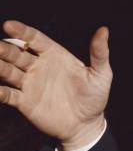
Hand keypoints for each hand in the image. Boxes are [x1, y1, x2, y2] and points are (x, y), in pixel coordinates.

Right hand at [0, 20, 111, 150]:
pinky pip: (6, 94)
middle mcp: (38, 66)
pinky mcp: (24, 102)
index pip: (35, 39)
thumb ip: (99, 53)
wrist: (87, 125)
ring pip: (7, 71)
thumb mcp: (101, 74)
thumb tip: (104, 30)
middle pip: (16, 53)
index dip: (22, 32)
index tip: (9, 25)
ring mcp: (29, 83)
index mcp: (55, 55)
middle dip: (4, 48)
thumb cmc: (95, 97)